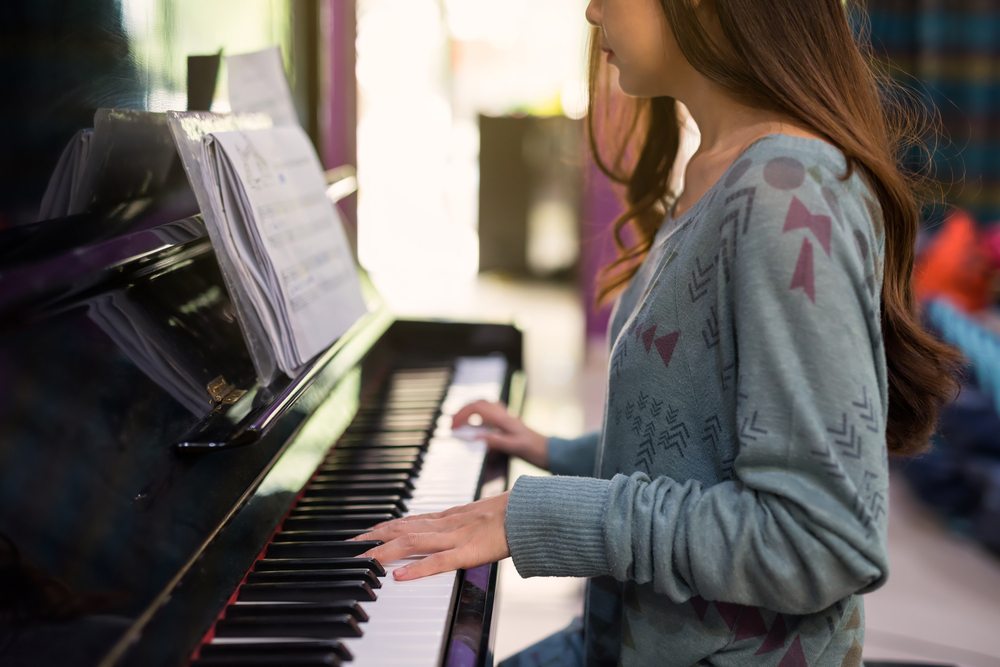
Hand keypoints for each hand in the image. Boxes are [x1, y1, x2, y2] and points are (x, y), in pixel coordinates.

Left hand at [352, 492, 510, 580]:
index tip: (365, 532)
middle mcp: (448, 523)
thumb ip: (462, 520)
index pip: (410, 519)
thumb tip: (448, 524)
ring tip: (363, 558)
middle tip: (350, 545)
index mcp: (451, 515)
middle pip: (403, 528)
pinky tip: (398, 575)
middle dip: (374, 537)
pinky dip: (416, 568)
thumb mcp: (481, 513)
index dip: (385, 526)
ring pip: (413, 541)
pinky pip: (438, 561)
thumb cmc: (513, 513)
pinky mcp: (469, 551)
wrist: (534, 510)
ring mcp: (456, 536)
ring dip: (384, 550)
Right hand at [451, 400, 547, 468]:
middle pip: (479, 403)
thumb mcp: (515, 448)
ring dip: (470, 411)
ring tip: (460, 423)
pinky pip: (491, 414)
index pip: (477, 408)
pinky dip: (480, 416)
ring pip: (485, 406)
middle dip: (463, 410)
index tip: (453, 426)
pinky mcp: (509, 423)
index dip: (462, 414)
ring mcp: (507, 418)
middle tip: (452, 424)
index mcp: (504, 419)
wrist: (551, 452)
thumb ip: (496, 441)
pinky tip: (477, 426)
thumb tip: (475, 436)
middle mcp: (505, 415)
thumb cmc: (535, 451)